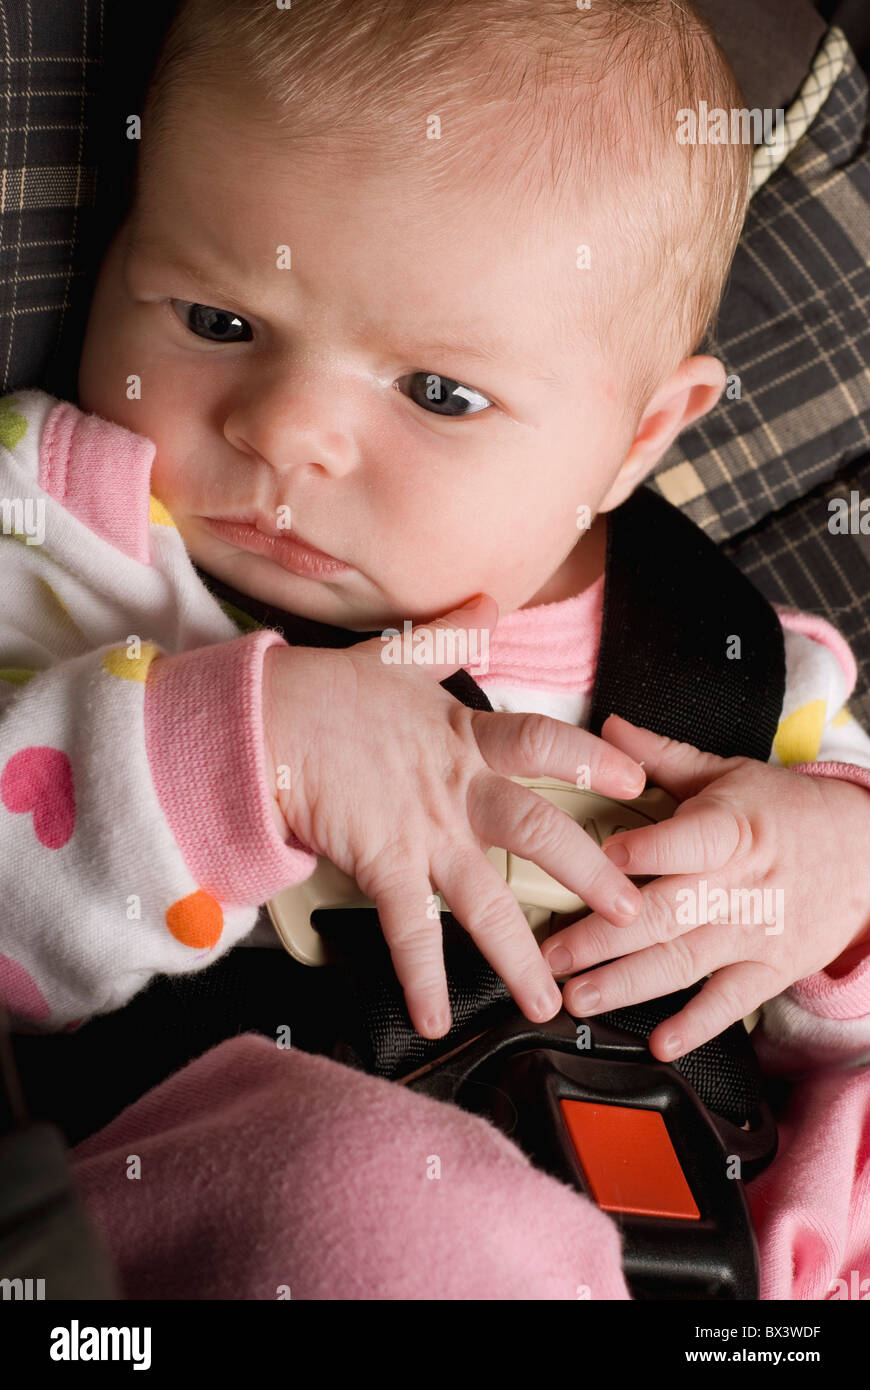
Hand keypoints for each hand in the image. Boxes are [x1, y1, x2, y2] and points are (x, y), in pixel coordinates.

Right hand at [262, 598, 647, 1038]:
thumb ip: (450, 636)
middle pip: (537, 830)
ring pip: (484, 896)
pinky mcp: (379, 862)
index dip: (594, 758)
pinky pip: (407, 929)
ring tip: (548, 1001)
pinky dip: (420, 978)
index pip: (544, 743)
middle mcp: (454, 787)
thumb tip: (485, 602)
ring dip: (519, 954)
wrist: (258, 722)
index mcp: (463, 735)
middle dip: (590, 875)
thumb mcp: (394, 657)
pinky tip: (433, 1019)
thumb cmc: (322, 693)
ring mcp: (420, 829)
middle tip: (632, 914)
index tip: (637, 780)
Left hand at [542, 714, 869, 1060]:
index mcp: (728, 829)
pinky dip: (696, 1025)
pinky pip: (729, 1003)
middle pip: (664, 913)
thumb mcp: (729, 773)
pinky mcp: (769, 969)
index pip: (685, 841)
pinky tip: (661, 1042)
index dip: (644, 850)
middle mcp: (737, 884)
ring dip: (627, 984)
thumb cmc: (787, 811)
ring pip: (683, 961)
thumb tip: (608, 728)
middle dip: (601, 938)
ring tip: (579, 998)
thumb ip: (663, 757)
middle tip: (549, 956)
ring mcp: (752, 932)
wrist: (866, 852)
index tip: (598, 860)